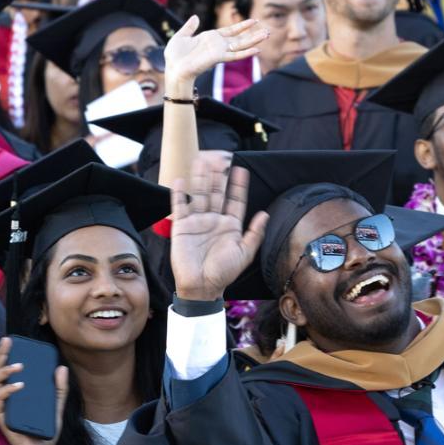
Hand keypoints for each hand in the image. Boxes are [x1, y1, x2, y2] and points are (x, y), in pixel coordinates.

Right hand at [0, 337, 68, 444]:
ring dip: (5, 372)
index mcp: (15, 392)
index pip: (7, 369)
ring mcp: (3, 407)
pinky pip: (1, 402)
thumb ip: (59, 389)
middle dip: (0, 356)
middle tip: (8, 344)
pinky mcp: (3, 418)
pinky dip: (9, 391)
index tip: (9, 339)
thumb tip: (61, 368)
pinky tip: (19, 385)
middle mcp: (6, 397)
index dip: (5, 354)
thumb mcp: (55, 406)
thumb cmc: (44, 430)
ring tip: (19, 366)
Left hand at [163, 16, 267, 94]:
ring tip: (267, 35)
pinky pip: (235, 55)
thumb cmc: (175, 56)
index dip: (242, 26)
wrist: (174, 69)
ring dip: (254, 40)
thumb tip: (196, 17)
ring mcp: (219, 51)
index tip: (253, 21)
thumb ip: (189, 27)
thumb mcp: (181, 37)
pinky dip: (246, 53)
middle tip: (267, 30)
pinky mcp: (218, 57)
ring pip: (241, 45)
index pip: (230, 31)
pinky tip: (257, 50)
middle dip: (253, 34)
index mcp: (210, 38)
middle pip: (239, 38)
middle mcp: (217, 44)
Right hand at [170, 153, 267, 301]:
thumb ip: (255, 233)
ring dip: (200, 179)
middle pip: (217, 193)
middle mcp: (214, 221)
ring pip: (200, 195)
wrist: (201, 286)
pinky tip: (180, 180)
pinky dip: (179, 194)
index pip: (235, 201)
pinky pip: (180, 207)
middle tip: (219, 159)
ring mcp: (197, 222)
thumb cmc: (224, 272)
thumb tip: (264, 214)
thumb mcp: (245, 253)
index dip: (238, 186)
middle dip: (218, 177)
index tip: (241, 170)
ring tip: (201, 162)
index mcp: (231, 226)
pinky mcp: (182, 227)